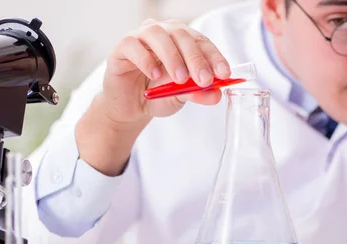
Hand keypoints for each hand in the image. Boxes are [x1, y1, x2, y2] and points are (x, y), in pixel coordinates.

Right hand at [76, 19, 230, 174]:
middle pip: (182, 36)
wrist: (130, 107)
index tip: (224, 73)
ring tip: (180, 79)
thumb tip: (216, 94)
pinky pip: (134, 46)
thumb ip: (197, 93)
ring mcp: (141, 37)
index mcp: (182, 41)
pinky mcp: (122, 46)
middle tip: (203, 79)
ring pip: (158, 35)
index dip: (214, 57)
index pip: (201, 42)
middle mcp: (164, 33)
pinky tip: (154, 74)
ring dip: (172, 57)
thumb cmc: (156, 95)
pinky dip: (146, 60)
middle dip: (196, 58)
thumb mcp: (180, 97)